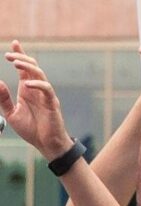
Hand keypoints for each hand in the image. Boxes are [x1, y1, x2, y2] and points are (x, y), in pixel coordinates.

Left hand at [0, 41, 72, 160]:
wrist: (46, 144)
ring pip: (39, 74)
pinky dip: (37, 84)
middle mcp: (37, 89)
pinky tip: (26, 84)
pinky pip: (46, 90)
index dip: (21, 55)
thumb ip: (4, 99)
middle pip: (33, 67)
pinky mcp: (52, 103)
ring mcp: (46, 95)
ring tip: (15, 63)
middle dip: (21, 58)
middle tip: (7, 55)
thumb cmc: (31, 129)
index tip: (14, 43)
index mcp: (28, 90)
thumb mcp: (11, 114)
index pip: (25, 69)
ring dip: (28, 66)